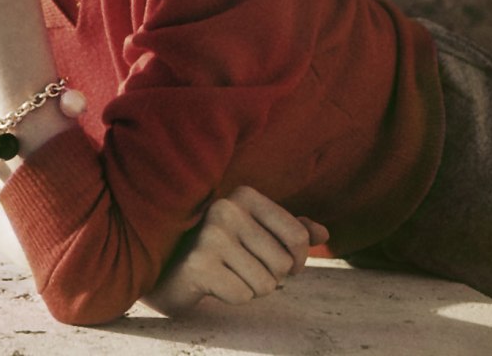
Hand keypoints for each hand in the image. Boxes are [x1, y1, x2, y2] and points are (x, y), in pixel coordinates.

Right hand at [142, 186, 329, 315]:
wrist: (167, 266)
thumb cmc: (218, 248)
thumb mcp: (254, 231)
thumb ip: (288, 229)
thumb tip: (324, 233)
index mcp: (244, 194)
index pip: (298, 236)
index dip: (296, 260)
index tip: (277, 262)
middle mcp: (227, 208)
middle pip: (283, 265)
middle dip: (269, 276)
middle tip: (241, 267)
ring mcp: (211, 235)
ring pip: (266, 284)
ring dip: (250, 287)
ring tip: (227, 273)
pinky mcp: (200, 263)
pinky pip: (244, 295)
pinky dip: (233, 296)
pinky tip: (213, 283)